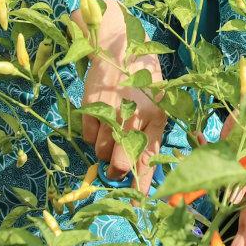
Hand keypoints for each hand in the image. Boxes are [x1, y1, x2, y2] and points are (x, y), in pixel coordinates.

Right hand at [75, 0, 166, 194]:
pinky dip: (92, 135)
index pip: (149, 157)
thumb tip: (142, 169)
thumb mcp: (158, 101)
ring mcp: (110, 112)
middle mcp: (134, 115)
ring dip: (104, 149)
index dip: (142, 182)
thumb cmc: (142, 75)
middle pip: (120, 162)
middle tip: (116, 171)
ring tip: (112, 128)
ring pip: (100, 152)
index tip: (137, 201)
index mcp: (156, 114)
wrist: (117, 44)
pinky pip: (87, 138)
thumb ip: (151, 134)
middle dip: (117, 172)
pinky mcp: (90, 107)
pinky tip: (101, 118)